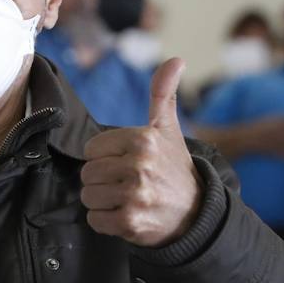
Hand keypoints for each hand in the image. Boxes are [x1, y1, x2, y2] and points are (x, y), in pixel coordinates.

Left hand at [81, 58, 202, 246]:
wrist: (196, 214)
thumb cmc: (175, 168)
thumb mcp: (168, 130)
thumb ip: (163, 94)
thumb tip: (176, 59)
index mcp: (143, 140)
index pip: (92, 148)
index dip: (105, 157)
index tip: (126, 163)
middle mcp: (139, 166)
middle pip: (87, 172)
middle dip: (102, 180)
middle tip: (127, 183)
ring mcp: (134, 196)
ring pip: (88, 195)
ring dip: (103, 201)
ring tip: (126, 199)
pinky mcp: (130, 222)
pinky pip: (95, 220)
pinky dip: (106, 221)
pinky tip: (126, 215)